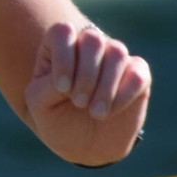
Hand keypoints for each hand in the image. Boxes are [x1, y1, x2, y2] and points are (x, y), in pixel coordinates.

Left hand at [24, 22, 149, 165]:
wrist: (83, 144)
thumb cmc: (55, 118)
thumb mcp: (38, 104)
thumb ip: (48, 85)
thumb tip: (74, 76)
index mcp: (59, 45)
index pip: (63, 32)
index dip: (63, 58)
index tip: (61, 88)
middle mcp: (88, 45)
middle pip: (93, 38)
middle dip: (85, 75)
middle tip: (78, 102)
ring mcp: (114, 57)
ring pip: (117, 52)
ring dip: (105, 87)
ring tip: (95, 112)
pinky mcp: (138, 74)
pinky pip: (138, 74)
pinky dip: (124, 95)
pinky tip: (111, 111)